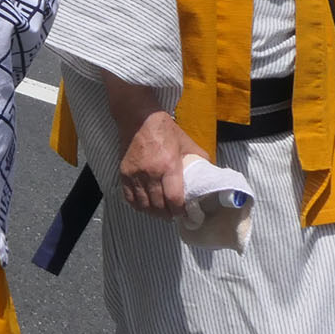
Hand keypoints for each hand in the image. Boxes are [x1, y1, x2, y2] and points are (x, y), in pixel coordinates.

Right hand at [106, 80, 203, 218]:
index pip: (174, 199)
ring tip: (160, 213)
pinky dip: (138, 206)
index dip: (180, 211)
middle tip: (173, 215)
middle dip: (168, 214)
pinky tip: (145, 206)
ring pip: (143, 205)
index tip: (184, 213)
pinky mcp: (124, 173)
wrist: (138, 118)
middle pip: (158, 206)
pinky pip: (129, 198)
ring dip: (153, 213)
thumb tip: (210, 172)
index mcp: (169, 166)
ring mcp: (135, 174)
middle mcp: (151, 173)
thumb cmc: (165, 130)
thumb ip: (199, 158)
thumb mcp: (186, 142)